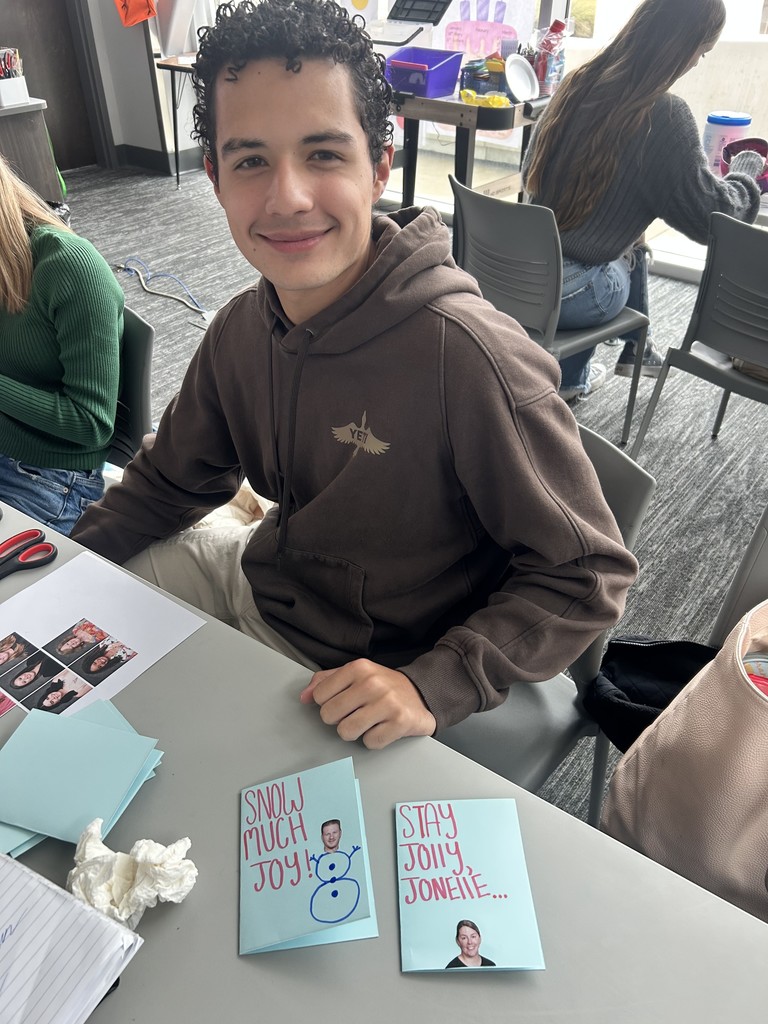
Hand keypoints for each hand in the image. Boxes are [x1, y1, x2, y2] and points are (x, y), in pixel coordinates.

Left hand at [299, 659, 436, 748]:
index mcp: (358, 668)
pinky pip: (369, 743)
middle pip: (329, 716)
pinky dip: (374, 740)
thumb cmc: (384, 686)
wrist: (422, 693)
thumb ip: (326, 681)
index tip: (341, 701)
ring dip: (355, 732)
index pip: (320, 695)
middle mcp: (372, 683)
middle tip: (355, 713)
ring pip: (346, 732)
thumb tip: (304, 697)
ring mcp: (387, 703)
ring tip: (368, 721)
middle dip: (339, 719)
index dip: (327, 703)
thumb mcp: (356, 674)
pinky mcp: (399, 723)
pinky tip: (382, 727)